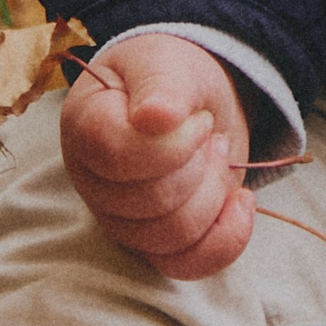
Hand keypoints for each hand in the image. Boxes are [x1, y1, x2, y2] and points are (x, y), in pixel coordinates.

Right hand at [60, 34, 255, 280]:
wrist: (190, 98)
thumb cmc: (169, 74)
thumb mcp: (167, 60)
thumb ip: (160, 84)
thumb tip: (154, 116)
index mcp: (85, 128)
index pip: (120, 157)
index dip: (173, 144)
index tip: (195, 117)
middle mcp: (94, 182)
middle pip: (154, 202)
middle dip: (200, 163)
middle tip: (206, 128)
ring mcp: (121, 219)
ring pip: (174, 235)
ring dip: (214, 191)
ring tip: (215, 153)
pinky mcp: (154, 244)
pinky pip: (187, 265)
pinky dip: (227, 237)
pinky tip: (241, 201)